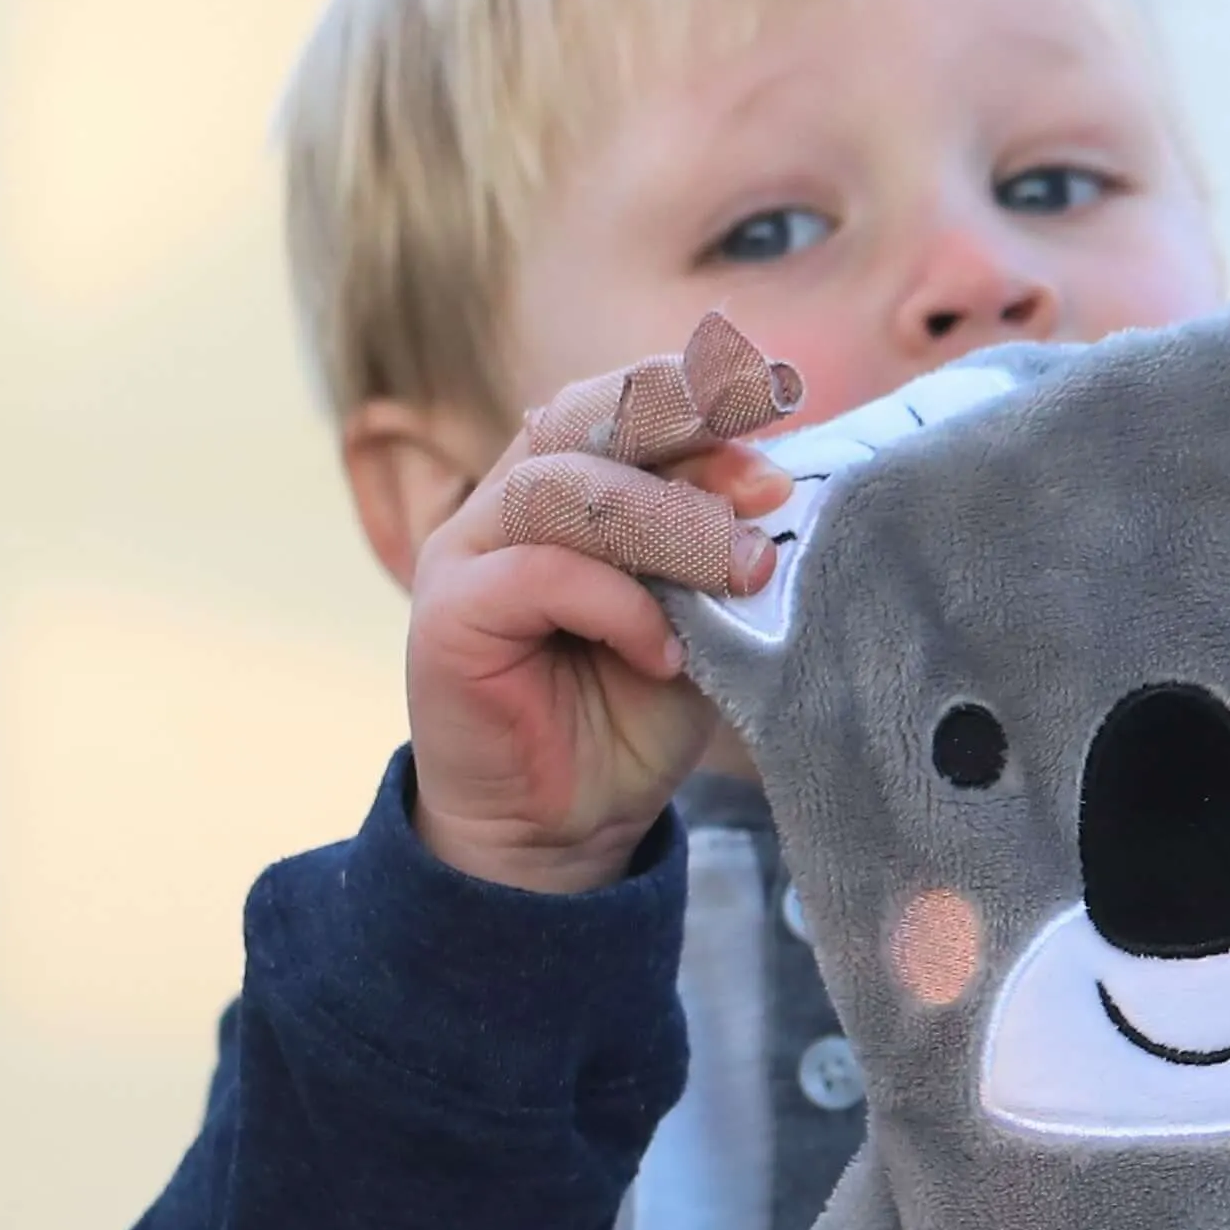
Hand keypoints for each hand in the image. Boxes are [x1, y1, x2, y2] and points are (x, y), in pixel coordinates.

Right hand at [405, 316, 798, 894]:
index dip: (695, 397)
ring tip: (742, 574)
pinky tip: (664, 652)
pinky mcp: (449, 613)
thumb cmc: (626, 723)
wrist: (562, 832)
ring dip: (668, 524)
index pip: (621, 405)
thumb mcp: (694, 624)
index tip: (780, 402)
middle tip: (769, 489)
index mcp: (565, 486)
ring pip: (566, 490)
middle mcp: (509, 502)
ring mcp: (470, 552)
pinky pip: (539, 572)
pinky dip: (616, 603)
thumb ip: (712, 557)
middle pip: (589, 423)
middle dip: (689, 438)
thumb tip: (774, 494)